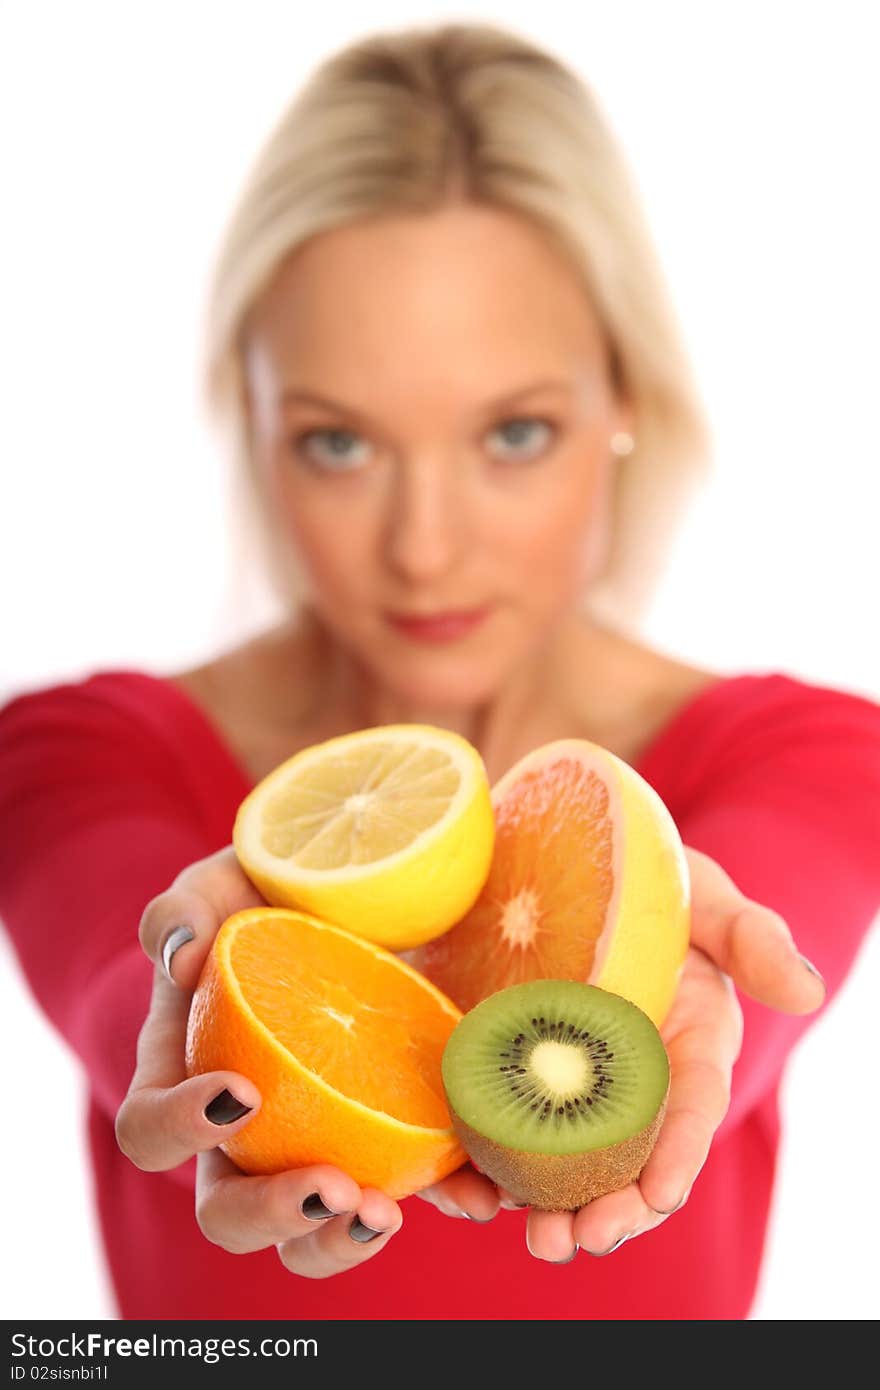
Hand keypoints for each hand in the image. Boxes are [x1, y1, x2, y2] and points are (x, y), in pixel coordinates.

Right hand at [115, 846, 402, 1277]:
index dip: (180, 1129)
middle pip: (229, 1212)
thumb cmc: (264, 893)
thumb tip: (182, 960)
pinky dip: (445, 1199)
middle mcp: (246, 1130)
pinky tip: (480, 1196)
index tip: (242, 1093)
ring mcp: (320, 1142)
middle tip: (330, 1186)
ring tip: (384, 1213)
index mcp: (185, 1073)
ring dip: (343, 1238)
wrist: (351, 892)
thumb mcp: (221, 885)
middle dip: (274, 1213)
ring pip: (311, 1232)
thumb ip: (185, 909)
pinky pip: (413, 1188)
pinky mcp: (394, 1134)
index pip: (150, 1130)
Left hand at [424, 846, 826, 1259]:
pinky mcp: (505, 1066)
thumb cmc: (652, 878)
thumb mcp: (705, 897)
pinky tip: (465, 1191)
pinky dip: (481, 1166)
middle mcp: (627, 1081)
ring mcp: (563, 1080)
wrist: (569, 857)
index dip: (679, 1155)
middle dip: (608, 1208)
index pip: (689, 1111)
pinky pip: (494, 1125)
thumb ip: (753, 939)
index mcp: (686, 1050)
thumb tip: (807, 993)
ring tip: (530, 1233)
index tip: (660, 1194)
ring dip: (545, 1207)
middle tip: (574, 1237)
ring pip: (560, 1161)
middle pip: (624, 1159)